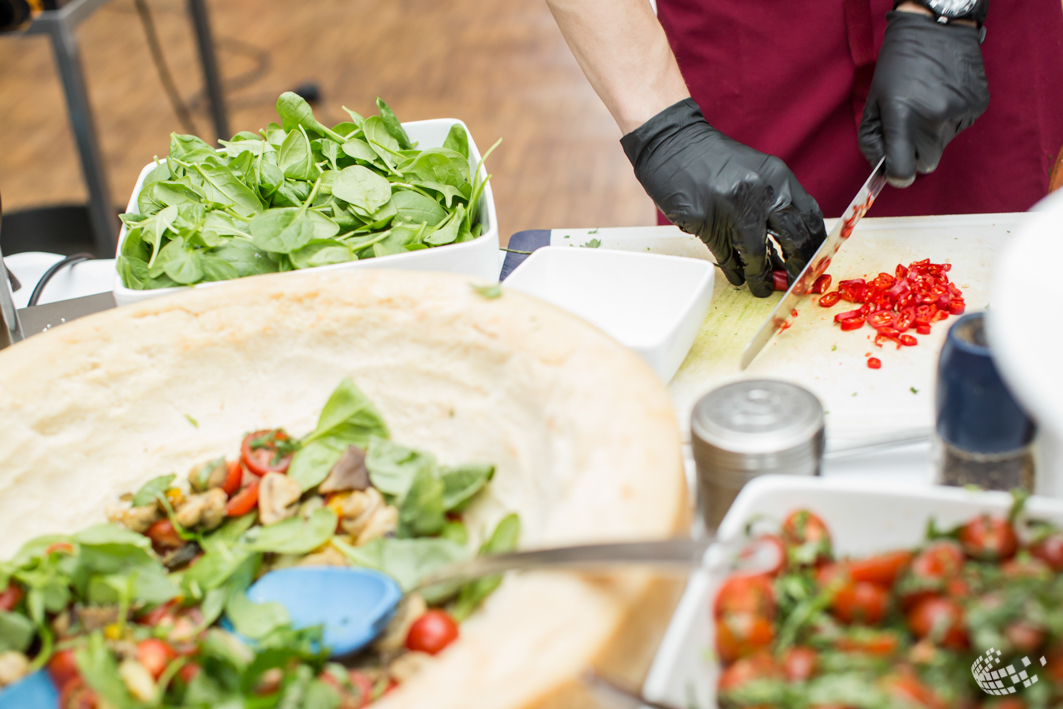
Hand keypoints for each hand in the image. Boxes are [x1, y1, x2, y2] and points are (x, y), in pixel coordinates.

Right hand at [621, 99, 826, 296]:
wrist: (671, 142)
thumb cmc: (711, 158)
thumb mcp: (754, 171)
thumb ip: (773, 200)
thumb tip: (790, 243)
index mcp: (776, 177)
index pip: (808, 218)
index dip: (814, 246)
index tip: (814, 263)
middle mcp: (758, 191)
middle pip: (790, 239)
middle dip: (795, 267)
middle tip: (794, 282)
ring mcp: (729, 207)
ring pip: (754, 254)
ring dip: (760, 276)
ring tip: (762, 288)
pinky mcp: (703, 219)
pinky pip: (724, 254)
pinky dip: (734, 270)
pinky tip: (738, 277)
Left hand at [859, 11, 988, 187]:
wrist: (937, 29)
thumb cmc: (897, 65)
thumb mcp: (874, 101)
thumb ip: (872, 139)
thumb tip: (882, 168)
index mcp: (904, 119)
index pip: (904, 172)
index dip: (897, 175)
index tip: (895, 169)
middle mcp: (935, 119)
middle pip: (926, 164)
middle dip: (915, 155)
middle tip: (908, 130)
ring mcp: (960, 112)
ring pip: (943, 145)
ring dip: (932, 134)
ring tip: (927, 102)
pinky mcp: (977, 106)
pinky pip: (959, 127)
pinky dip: (949, 119)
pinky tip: (943, 94)